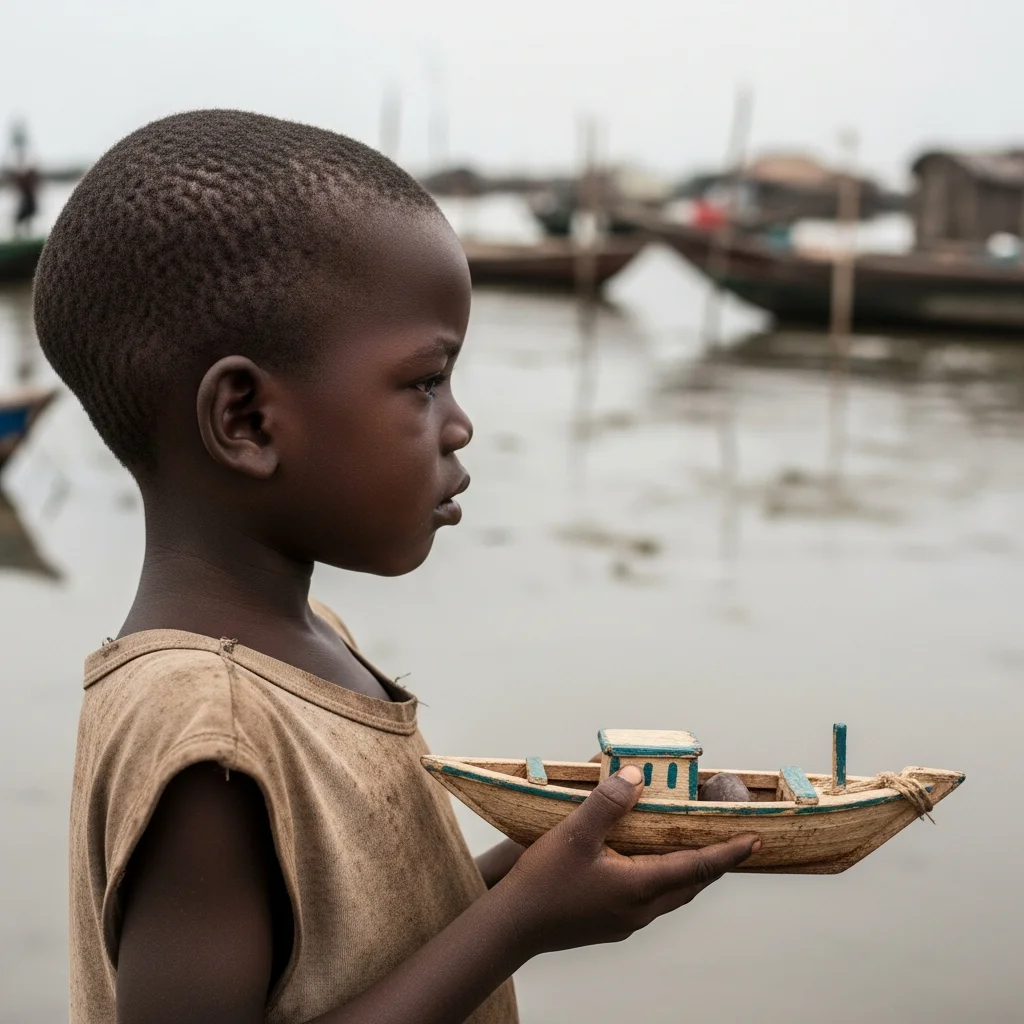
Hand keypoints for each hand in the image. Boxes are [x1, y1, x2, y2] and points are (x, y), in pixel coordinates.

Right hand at [496, 765, 758, 955]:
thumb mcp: (574, 834)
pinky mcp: (612, 924)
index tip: (754, 839)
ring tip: (694, 848)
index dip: (728, 852)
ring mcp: (626, 921)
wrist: (514, 927)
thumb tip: (636, 777)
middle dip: (714, 862)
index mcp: (640, 886)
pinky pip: (652, 900)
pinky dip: (664, 879)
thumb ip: (607, 803)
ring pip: (672, 895)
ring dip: (688, 872)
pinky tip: (647, 865)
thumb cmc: (543, 881)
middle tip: (729, 839)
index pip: (698, 866)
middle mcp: (641, 909)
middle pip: (691, 884)